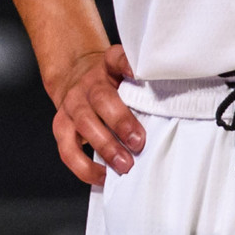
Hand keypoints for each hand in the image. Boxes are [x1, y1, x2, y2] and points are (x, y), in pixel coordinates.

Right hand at [48, 44, 141, 187]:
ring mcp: (71, 104)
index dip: (125, 64)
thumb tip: (173, 113)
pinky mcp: (61, 126)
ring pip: (84, 123)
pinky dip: (85, 166)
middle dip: (120, 121)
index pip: (116, 58)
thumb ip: (142, 89)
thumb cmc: (111, 86)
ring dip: (105, 146)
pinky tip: (103, 175)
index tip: (136, 73)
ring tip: (125, 165)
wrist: (75, 80)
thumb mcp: (125, 77)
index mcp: (107, 67)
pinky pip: (68, 149)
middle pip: (101, 98)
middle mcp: (87, 84)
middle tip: (138, 142)